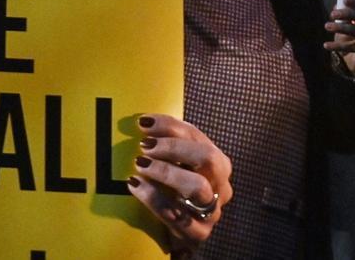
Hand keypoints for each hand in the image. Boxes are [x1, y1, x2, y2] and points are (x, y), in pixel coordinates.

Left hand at [128, 114, 232, 249]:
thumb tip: (140, 124)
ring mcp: (212, 210)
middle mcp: (219, 184)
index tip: (143, 122)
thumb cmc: (170, 191)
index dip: (170, 126)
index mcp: (215, 161)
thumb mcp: (170, 165)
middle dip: (174, 147)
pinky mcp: (198, 232)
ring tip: (140, 165)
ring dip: (167, 172)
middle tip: (145, 146)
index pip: (195, 136)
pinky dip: (155, 199)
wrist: (173, 232)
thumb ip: (162, 146)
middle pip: (208, 158)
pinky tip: (135, 186)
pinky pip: (179, 216)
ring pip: (198, 187)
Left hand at [324, 0, 354, 79]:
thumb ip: (342, 16)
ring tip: (327, 26)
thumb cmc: (351, 38)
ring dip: (341, 27)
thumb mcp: (345, 25)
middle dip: (347, 13)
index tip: (344, 0)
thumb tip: (336, 6)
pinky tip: (326, 45)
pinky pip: (353, 46)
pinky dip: (338, 45)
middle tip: (331, 15)